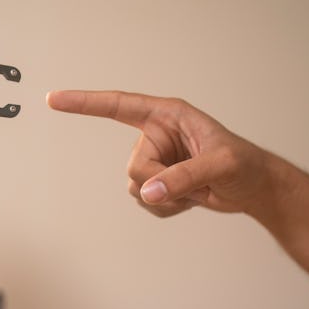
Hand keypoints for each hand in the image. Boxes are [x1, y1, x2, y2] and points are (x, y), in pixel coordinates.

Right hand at [47, 90, 273, 217]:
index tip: (54, 100)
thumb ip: (183, 177)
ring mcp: (156, 159)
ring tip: (195, 190)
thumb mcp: (220, 165)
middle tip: (194, 182)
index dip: (84, 103)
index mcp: (167, 115)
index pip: (118, 106)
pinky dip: (167, 208)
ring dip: (165, 198)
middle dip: (160, 183)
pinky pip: (144, 201)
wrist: (255, 188)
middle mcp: (156, 135)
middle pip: (133, 166)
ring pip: (135, 187)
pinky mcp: (158, 181)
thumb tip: (149, 193)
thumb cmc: (245, 165)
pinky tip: (190, 200)